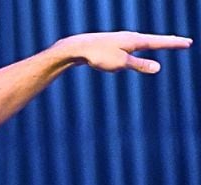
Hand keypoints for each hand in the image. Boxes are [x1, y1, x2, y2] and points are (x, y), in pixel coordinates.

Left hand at [55, 31, 191, 73]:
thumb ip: (139, 65)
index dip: (174, 44)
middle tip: (183, 41)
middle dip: (168, 41)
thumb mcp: (121, 63)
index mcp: (135, 40)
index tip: (188, 42)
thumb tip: (158, 67)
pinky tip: (134, 48)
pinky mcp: (112, 44)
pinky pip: (130, 47)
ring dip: (155, 42)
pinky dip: (139, 47)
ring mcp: (120, 40)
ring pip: (142, 42)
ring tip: (165, 42)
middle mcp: (130, 37)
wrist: (77, 48)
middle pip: (154, 40)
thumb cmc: (98, 55)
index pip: (159, 42)